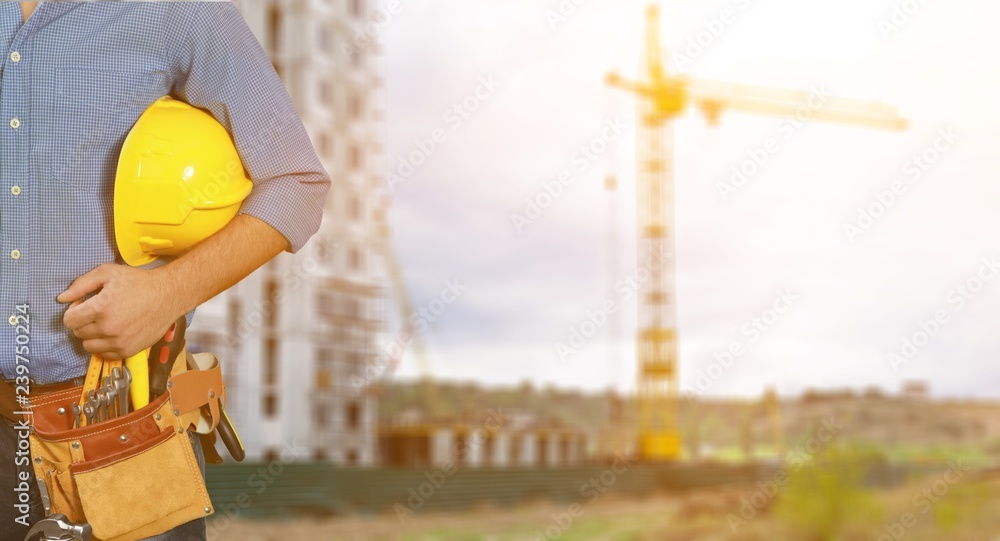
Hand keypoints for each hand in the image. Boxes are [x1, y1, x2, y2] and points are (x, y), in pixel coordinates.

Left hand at [56, 263, 182, 358]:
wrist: (169, 295)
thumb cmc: (138, 282)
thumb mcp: (108, 273)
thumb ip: (81, 284)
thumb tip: (61, 299)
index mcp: (100, 308)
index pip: (69, 320)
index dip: (73, 311)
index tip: (84, 304)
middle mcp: (108, 328)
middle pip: (78, 333)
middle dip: (83, 322)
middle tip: (97, 312)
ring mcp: (119, 342)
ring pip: (89, 346)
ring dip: (92, 335)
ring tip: (105, 323)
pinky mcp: (129, 350)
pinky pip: (105, 354)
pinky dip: (105, 345)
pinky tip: (114, 333)